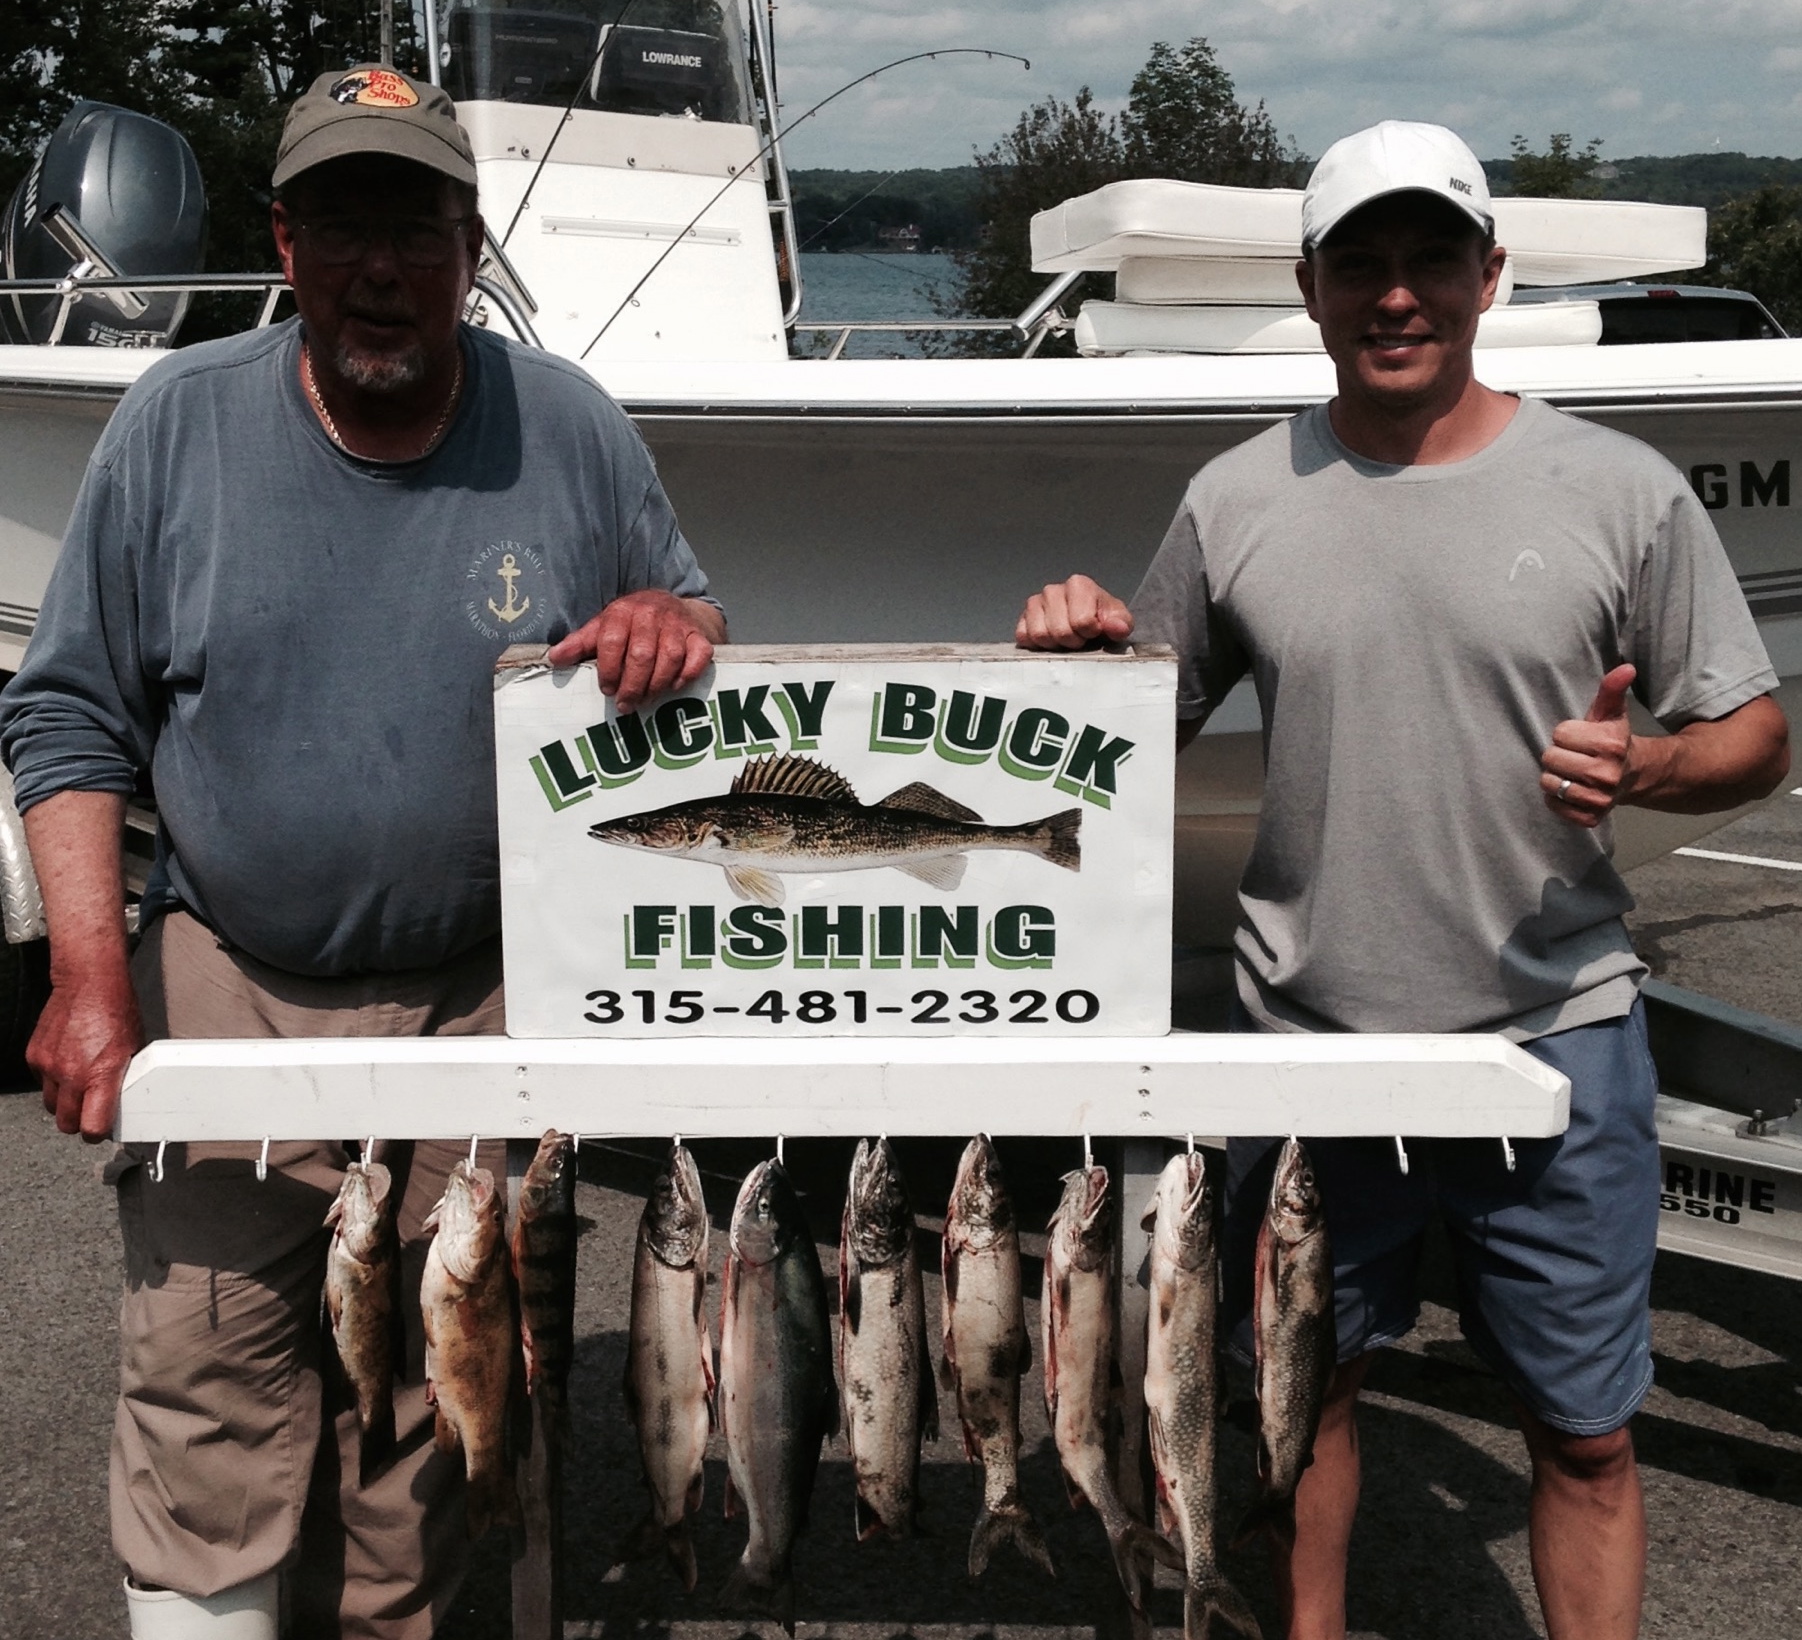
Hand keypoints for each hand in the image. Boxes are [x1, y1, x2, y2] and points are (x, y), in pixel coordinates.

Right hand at [30, 966, 143, 1141]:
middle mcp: (71, 1074)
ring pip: (50, 1105)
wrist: (89, 983)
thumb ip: (122, 1079)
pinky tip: (68, 1063)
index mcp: (101, 1076)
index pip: (91, 1128)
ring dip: (64, 1102)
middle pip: (66, 1123)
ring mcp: (48, 1065)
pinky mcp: (34, 1056)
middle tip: (90, 1111)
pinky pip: (41, 1082)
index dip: (97, 1133)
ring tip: (80, 1084)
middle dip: (79, 1122)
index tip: (102, 1129)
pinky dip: (52, 1080)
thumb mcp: (133, 1050)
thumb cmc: (118, 1013)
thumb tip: (121, 1101)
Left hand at [547, 590, 719, 713]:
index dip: (608, 670)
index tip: (606, 689)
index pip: (613, 642)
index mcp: (623, 611)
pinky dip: (688, 674)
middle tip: (626, 704)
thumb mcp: (603, 626)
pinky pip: (699, 656)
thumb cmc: (632, 623)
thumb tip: (555, 658)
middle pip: (642, 654)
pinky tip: (674, 687)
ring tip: (646, 700)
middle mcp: (651, 614)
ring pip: (670, 658)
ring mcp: (678, 625)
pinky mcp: (699, 635)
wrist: (671, 604)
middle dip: (632, 685)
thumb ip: (580, 643)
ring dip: (657, 685)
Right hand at [1015, 575, 1133, 650]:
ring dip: (1055, 645)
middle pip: (1060, 631)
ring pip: (1041, 635)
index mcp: (1078, 584)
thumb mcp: (1120, 621)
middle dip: (1073, 641)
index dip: (1090, 632)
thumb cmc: (1103, 621)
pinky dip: (1038, 645)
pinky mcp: (1022, 619)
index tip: (1094, 631)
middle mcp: (1053, 590)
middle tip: (1080, 638)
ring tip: (1066, 639)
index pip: (1081, 621)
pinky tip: (1051, 640)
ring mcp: (1035, 603)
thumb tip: (1117, 627)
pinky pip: (1024, 637)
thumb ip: (1121, 624)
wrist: (1089, 624)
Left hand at [1541, 664, 1636, 828]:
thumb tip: (1625, 668)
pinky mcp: (1591, 817)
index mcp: (1611, 744)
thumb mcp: (1611, 713)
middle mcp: (1606, 774)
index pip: (1560, 734)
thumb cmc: (1612, 740)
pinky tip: (1571, 790)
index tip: (1581, 738)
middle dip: (1558, 755)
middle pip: (1550, 758)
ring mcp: (1599, 798)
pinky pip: (1554, 806)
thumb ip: (1612, 689)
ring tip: (1572, 773)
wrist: (1634, 775)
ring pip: (1549, 783)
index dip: (1567, 734)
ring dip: (1555, 777)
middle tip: (1575, 756)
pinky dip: (1557, 799)